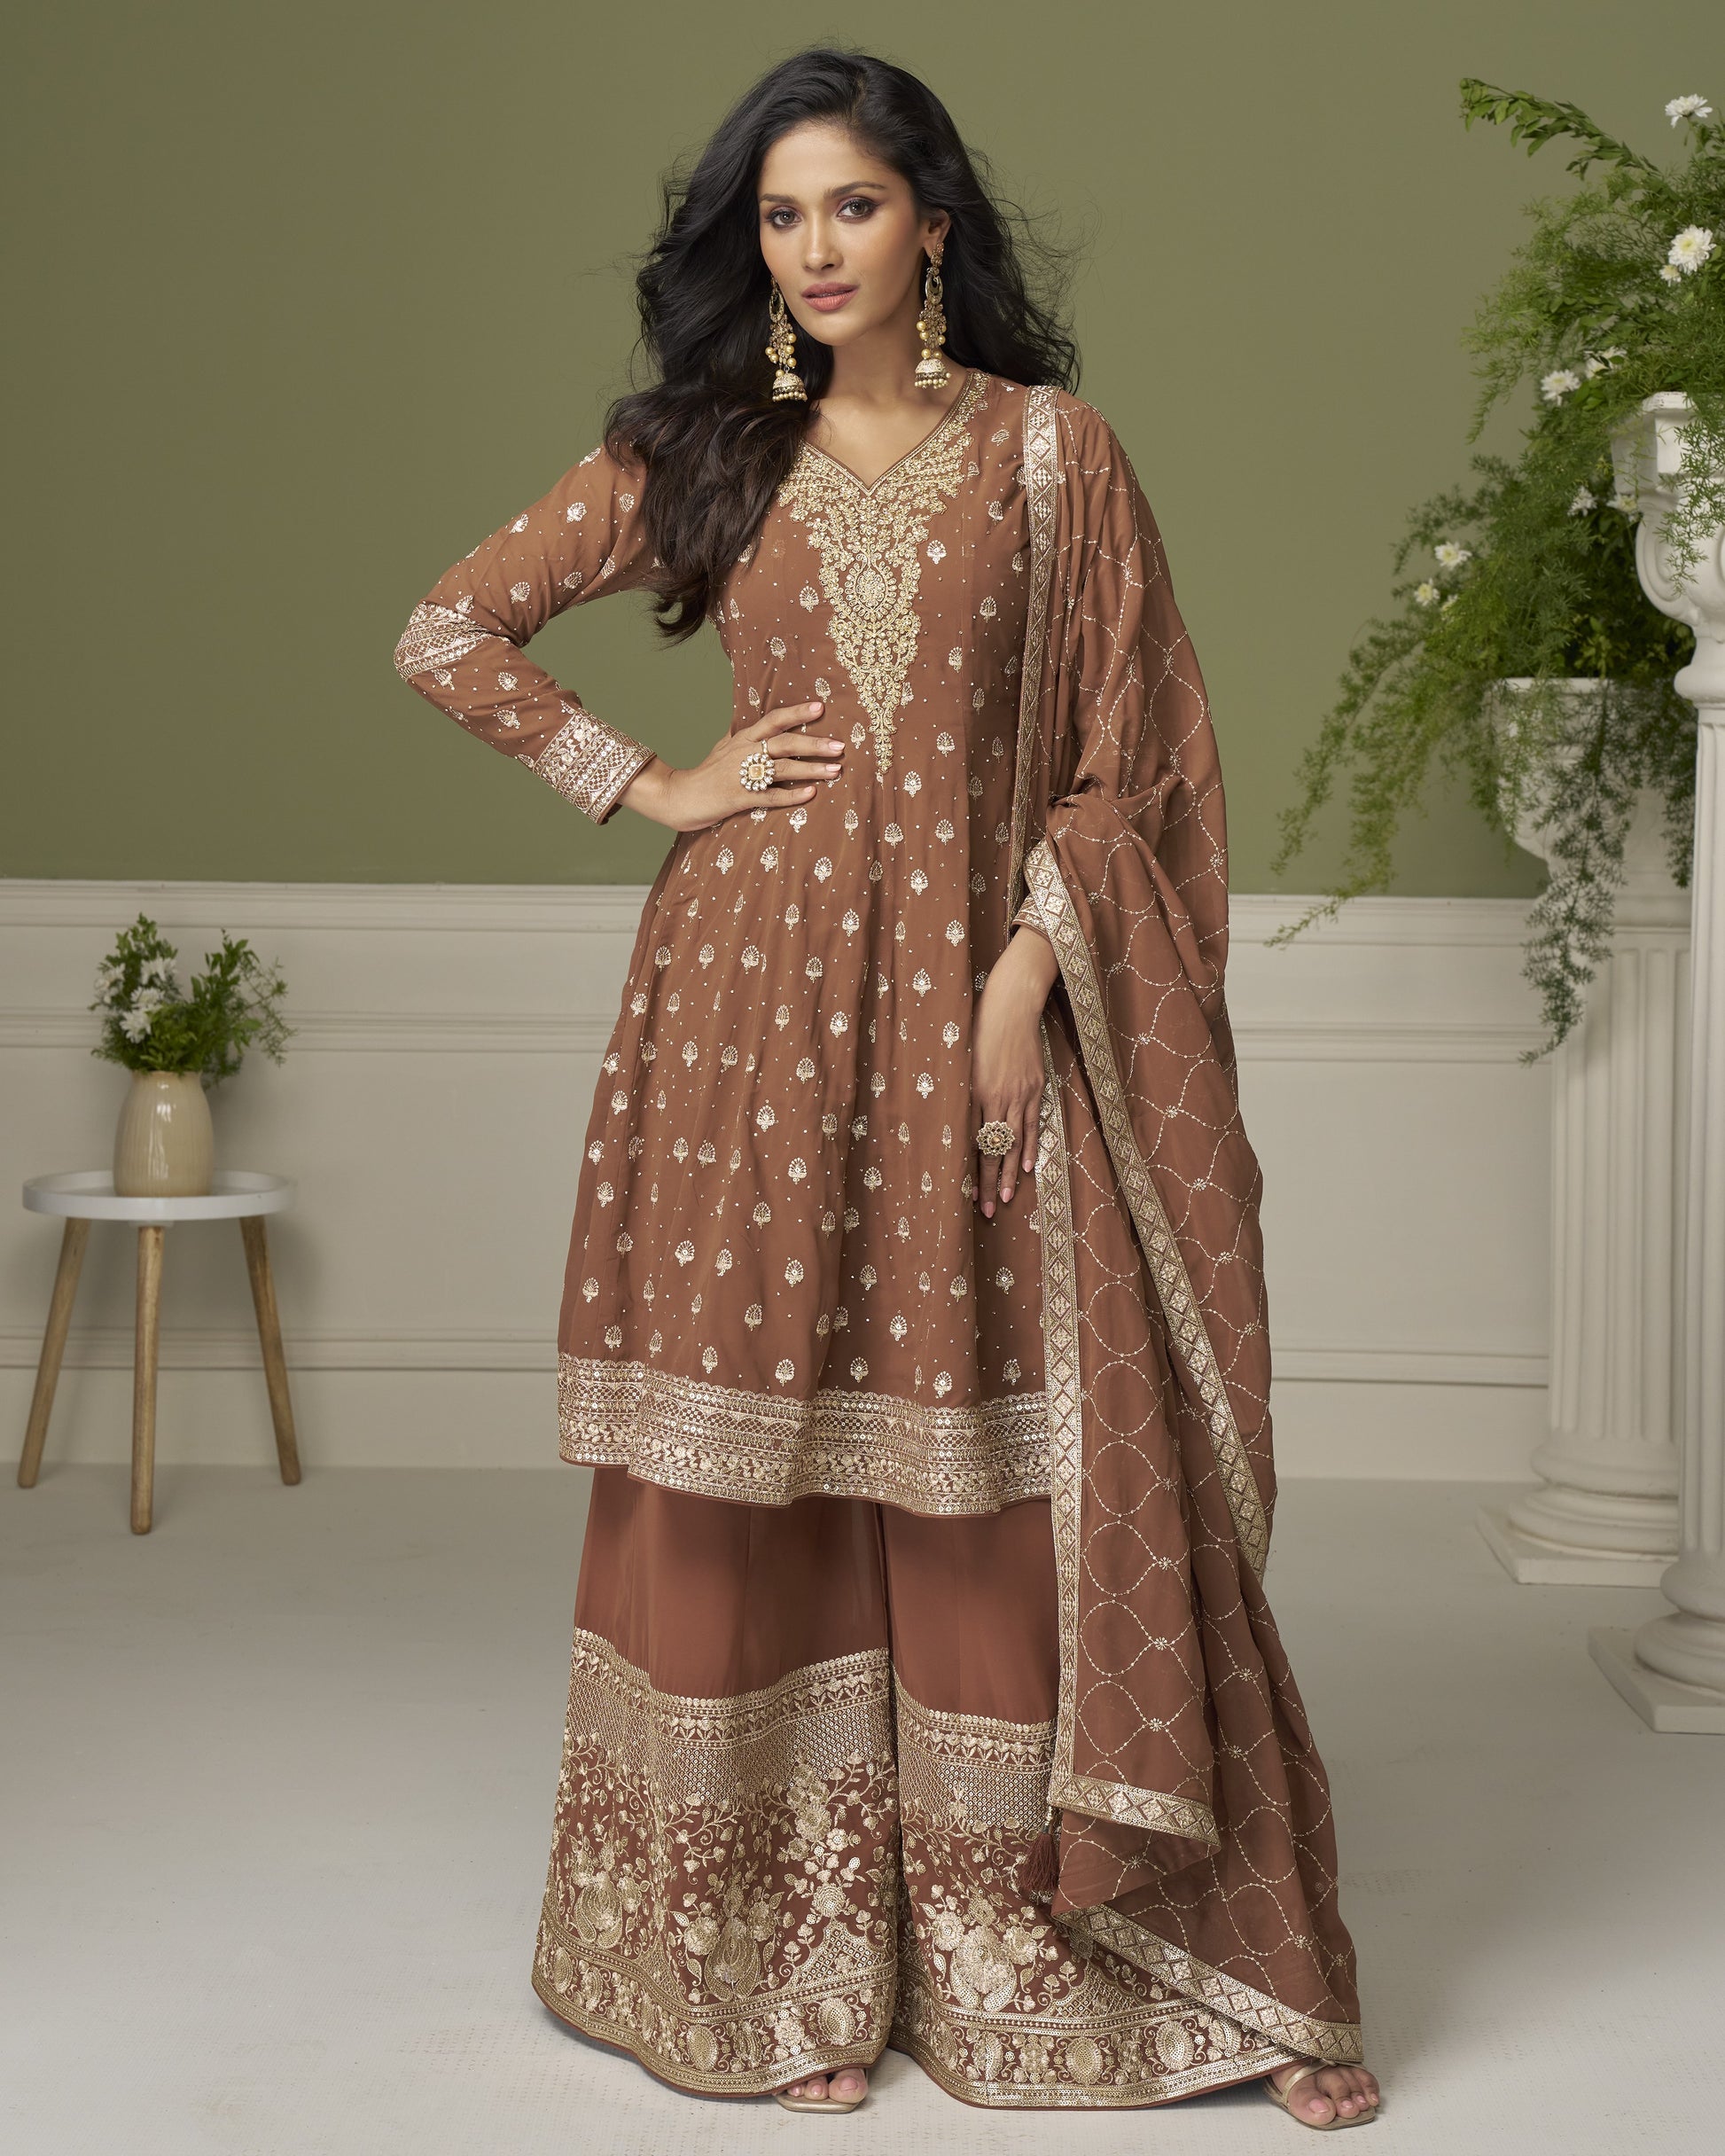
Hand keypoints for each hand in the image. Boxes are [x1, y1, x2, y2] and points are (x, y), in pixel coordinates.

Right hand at [621, 701, 843, 831]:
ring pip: (782, 768)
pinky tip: (810, 794)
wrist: (678, 797)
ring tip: (835, 771)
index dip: (796, 713)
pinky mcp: (739, 798)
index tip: (820, 708)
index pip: (773, 720)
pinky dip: (791, 795)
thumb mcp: (721, 747)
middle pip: (784, 743)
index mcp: (742, 739)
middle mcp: (744, 753)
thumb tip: (749, 721)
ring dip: (811, 769)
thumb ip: (740, 736)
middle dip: (813, 744)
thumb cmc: (705, 774)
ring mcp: (741, 776)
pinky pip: (770, 796)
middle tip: (840, 746)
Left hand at [972, 926, 1058, 1217]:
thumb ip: (957, 1091)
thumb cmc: (977, 1029)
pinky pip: (1033, 1123)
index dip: (973, 1172)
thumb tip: (950, 1119)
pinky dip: (1031, 1147)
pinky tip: (1029, 1167)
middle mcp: (997, 1098)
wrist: (1009, 1004)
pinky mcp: (1035, 1087)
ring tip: (1009, 1199)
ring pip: (1015, 1142)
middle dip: (991, 1183)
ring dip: (1012, 1173)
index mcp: (974, 1093)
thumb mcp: (959, 1060)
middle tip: (989, 1211)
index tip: (969, 1197)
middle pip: (994, 1149)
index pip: (972, 1143)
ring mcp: (1019, 1094)